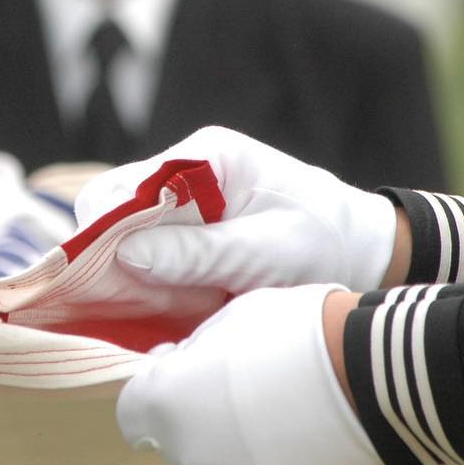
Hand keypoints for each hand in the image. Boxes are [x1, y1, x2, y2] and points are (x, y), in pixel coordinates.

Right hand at [75, 126, 397, 291]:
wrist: (360, 251)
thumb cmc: (322, 242)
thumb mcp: (267, 252)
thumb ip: (198, 252)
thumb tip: (124, 255)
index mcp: (207, 155)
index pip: (127, 182)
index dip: (104, 228)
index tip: (103, 276)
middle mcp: (187, 169)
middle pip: (117, 206)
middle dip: (113, 256)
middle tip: (130, 301)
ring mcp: (186, 199)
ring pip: (126, 233)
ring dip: (131, 273)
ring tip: (155, 309)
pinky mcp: (189, 229)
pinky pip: (149, 251)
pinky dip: (149, 281)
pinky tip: (165, 308)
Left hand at [116, 285, 398, 464]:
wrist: (378, 377)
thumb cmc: (297, 330)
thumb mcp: (231, 317)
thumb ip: (194, 352)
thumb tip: (181, 367)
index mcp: (169, 406)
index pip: (134, 413)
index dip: (157, 390)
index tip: (186, 370)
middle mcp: (194, 460)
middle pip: (182, 443)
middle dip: (203, 417)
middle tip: (250, 385)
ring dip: (244, 448)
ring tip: (291, 412)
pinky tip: (314, 441)